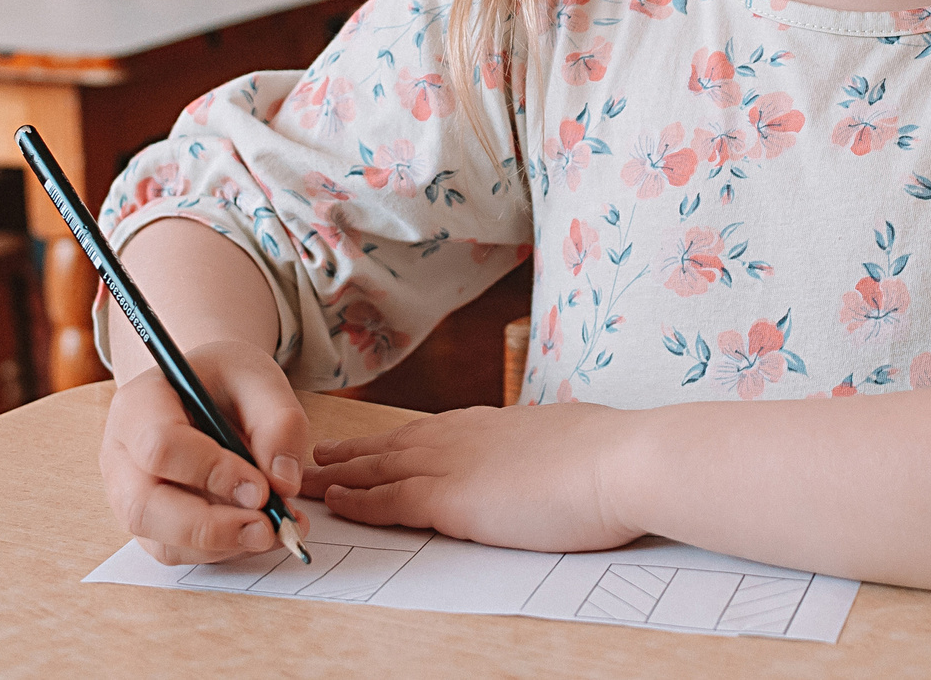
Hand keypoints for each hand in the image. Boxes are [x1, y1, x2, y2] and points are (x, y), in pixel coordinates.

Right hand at [100, 339, 312, 563]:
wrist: (210, 390)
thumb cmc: (228, 381)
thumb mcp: (260, 379)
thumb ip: (278, 422)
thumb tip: (283, 483)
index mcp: (138, 404)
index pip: (159, 447)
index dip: (211, 473)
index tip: (262, 488)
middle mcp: (121, 455)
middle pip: (145, 508)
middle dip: (210, 528)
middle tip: (267, 529)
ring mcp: (129, 495)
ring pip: (162, 541)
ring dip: (222, 545)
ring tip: (274, 530)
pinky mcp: (151, 525)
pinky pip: (179, 553)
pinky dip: (221, 551)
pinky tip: (257, 532)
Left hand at [304, 402, 648, 552]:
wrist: (623, 462)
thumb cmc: (615, 458)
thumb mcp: (572, 444)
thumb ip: (547, 451)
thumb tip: (556, 458)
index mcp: (496, 425)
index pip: (432, 431)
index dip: (398, 439)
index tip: (374, 441)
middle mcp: (467, 436)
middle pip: (394, 444)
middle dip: (354, 452)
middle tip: (318, 455)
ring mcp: (456, 465)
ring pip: (380, 468)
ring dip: (340, 474)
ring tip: (307, 478)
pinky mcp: (452, 500)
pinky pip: (390, 501)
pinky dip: (358, 502)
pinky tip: (335, 504)